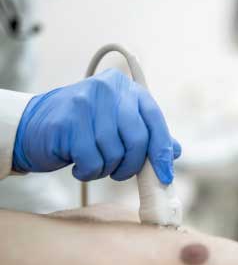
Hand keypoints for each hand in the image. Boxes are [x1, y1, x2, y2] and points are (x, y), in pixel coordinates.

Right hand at [12, 68, 180, 182]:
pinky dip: (88, 172)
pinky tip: (79, 165)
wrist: (35, 126)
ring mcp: (87, 101)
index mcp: (127, 88)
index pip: (155, 120)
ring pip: (115, 153)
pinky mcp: (68, 121)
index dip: (162, 151)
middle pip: (137, 139)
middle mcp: (109, 89)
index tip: (164, 176)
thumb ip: (147, 135)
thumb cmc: (84, 129)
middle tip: (120, 172)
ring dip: (107, 169)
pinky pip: (92, 161)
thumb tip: (175, 151)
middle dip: (132, 165)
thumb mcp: (119, 126)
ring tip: (94, 162)